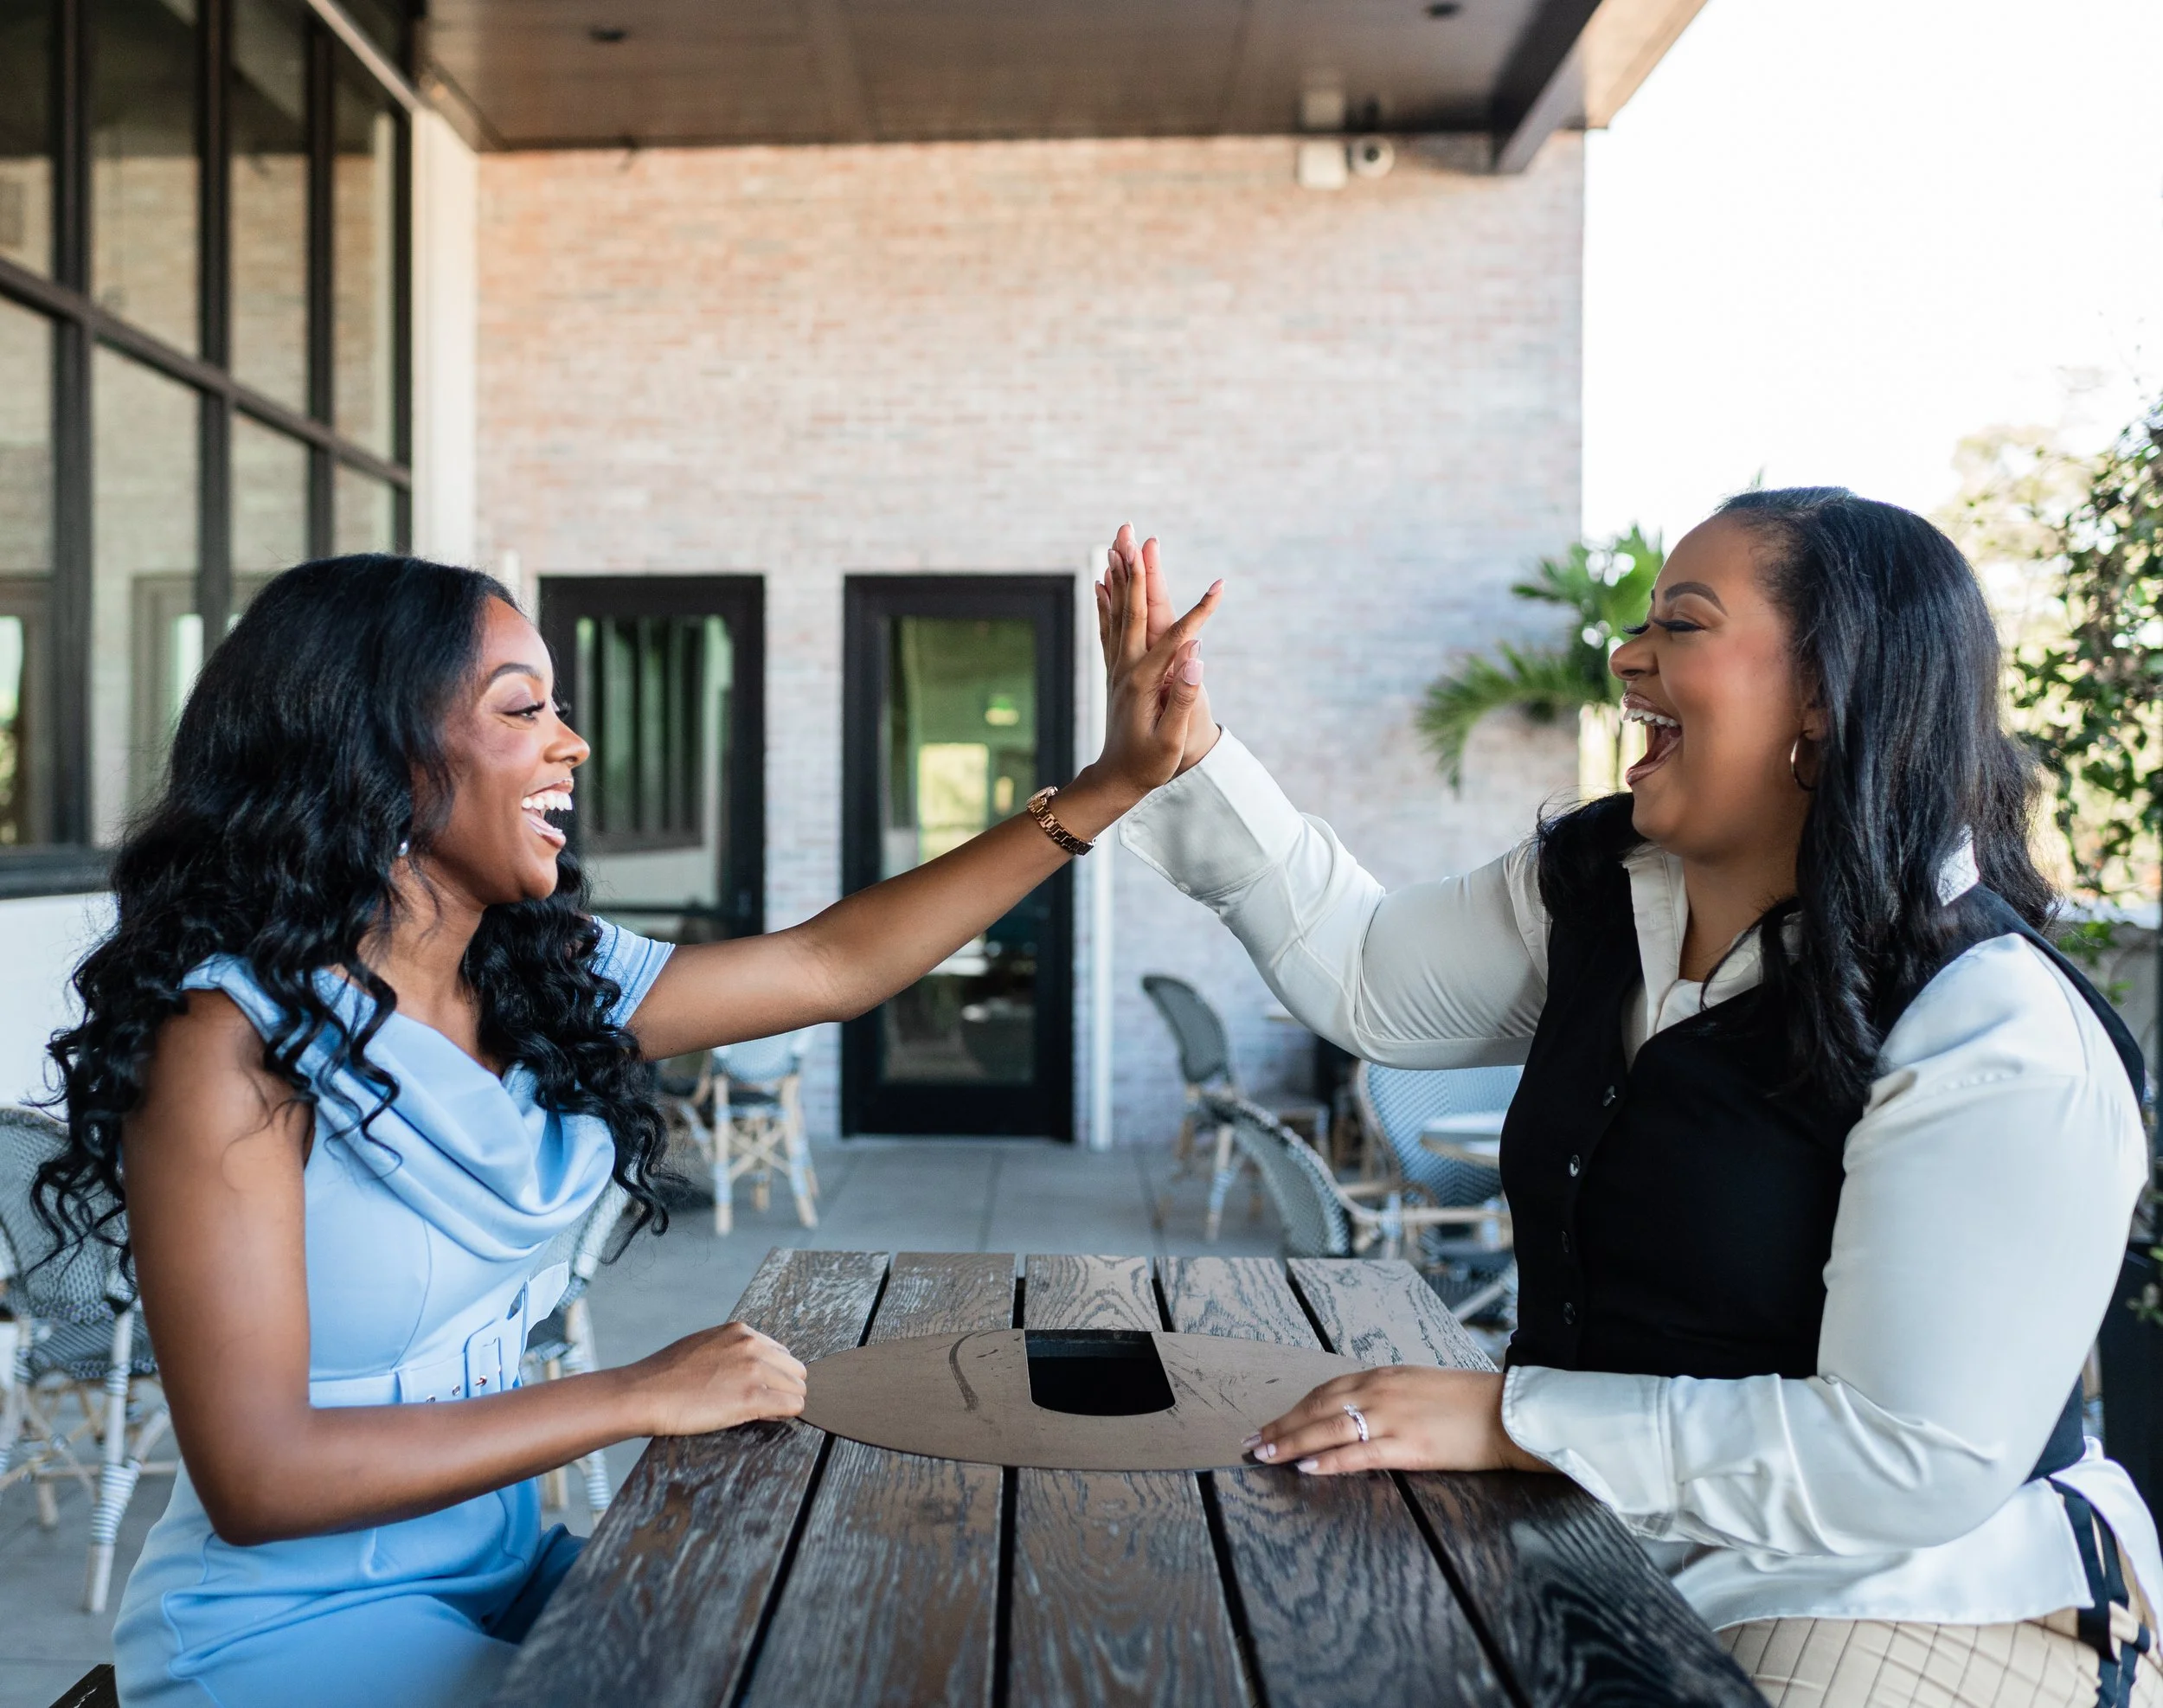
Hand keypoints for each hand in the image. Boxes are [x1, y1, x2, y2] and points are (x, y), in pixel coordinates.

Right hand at [625, 1320, 807, 1437]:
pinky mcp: (752, 1398)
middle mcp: (752, 1345)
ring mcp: (754, 1371)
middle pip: (795, 1370)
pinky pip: (792, 1406)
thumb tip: (750, 1367)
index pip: (780, 1353)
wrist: (644, 1393)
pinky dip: (784, 1415)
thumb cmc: (665, 1375)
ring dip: (784, 1403)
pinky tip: (765, 1418)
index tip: (762, 1387)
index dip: (774, 1374)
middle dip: (784, 1387)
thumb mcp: (704, 1348)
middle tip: (765, 1403)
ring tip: (760, 1412)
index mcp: (741, 1332)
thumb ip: (731, 1352)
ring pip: (798, 1389)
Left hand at [1090, 523, 1223, 800]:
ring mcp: (1118, 666)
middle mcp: (1126, 666)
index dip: (1200, 611)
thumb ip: (1183, 696)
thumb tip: (1196, 654)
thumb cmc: (1151, 763)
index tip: (1221, 586)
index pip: (1177, 637)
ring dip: (1119, 574)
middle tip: (1134, 532)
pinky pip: (1109, 626)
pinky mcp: (1116, 670)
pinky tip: (1102, 582)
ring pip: (1117, 610)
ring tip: (1117, 542)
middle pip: (1132, 608)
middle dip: (1137, 568)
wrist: (1117, 779)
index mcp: (1144, 681)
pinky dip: (1106, 601)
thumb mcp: (1171, 738)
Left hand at [1243, 1366, 1552, 1475]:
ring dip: (1292, 1442)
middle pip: (1317, 1408)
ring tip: (1266, 1455)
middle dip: (1281, 1425)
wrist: (1506, 1412)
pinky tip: (1306, 1468)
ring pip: (1328, 1429)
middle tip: (1252, 1441)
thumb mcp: (1419, 1386)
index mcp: (1383, 1376)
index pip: (1325, 1392)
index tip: (1271, 1422)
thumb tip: (1361, 1412)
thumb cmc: (1468, 1401)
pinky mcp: (1406, 1446)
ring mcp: (1390, 1418)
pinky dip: (1327, 1461)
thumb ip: (1388, 1395)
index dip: (1295, 1408)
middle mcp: (1379, 1392)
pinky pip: (1357, 1454)